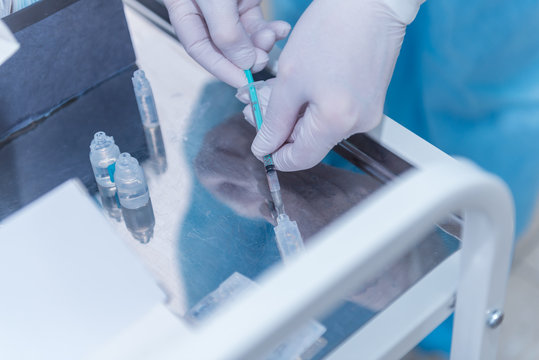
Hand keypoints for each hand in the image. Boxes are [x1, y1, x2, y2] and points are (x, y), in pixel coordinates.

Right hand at [164, 0, 290, 87]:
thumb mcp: (214, 0)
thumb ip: (226, 32)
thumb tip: (243, 64)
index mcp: (184, 11)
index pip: (200, 50)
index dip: (221, 68)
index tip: (242, 80)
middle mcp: (204, 14)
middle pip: (224, 48)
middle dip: (245, 57)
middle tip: (261, 59)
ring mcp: (226, 9)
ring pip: (245, 38)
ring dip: (261, 44)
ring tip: (272, 38)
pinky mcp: (245, 2)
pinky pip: (258, 24)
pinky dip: (270, 31)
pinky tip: (281, 30)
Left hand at [245, 0, 422, 170]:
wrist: (369, 2)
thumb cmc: (330, 30)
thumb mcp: (289, 79)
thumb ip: (274, 120)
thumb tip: (264, 148)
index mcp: (336, 122)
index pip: (300, 159)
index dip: (274, 154)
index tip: (259, 141)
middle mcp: (358, 124)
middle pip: (309, 143)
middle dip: (280, 128)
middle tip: (255, 106)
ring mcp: (367, 112)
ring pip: (320, 127)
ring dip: (294, 114)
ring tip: (272, 90)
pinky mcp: (370, 100)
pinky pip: (334, 113)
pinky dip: (312, 105)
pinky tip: (297, 86)